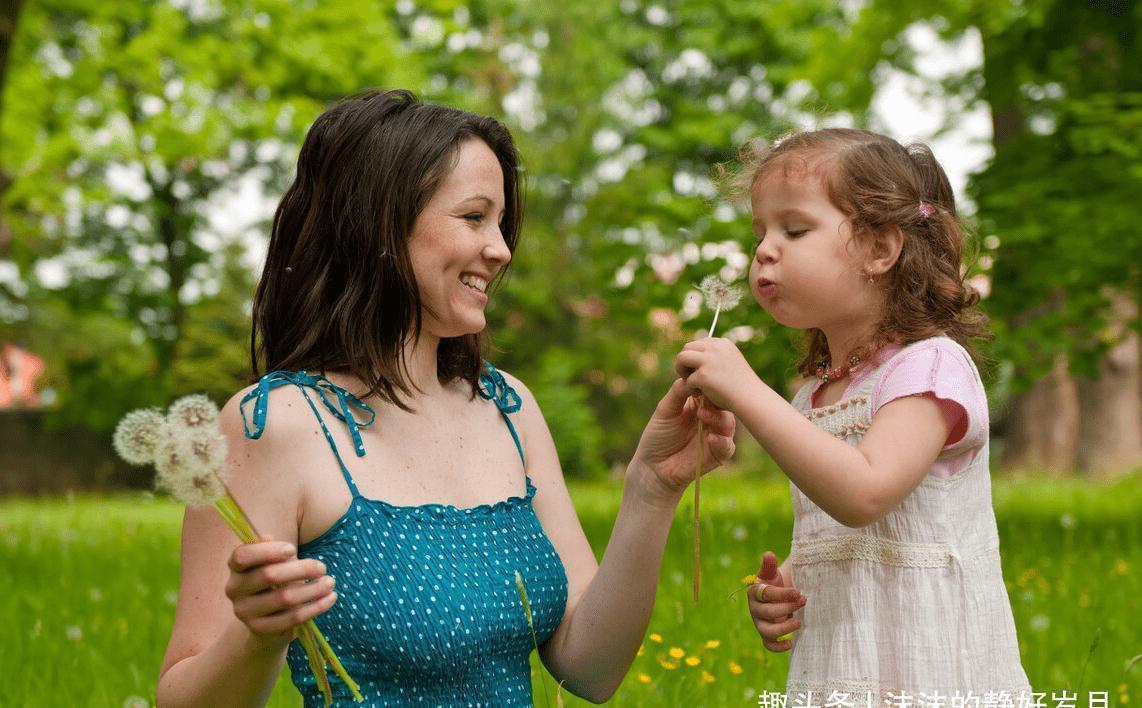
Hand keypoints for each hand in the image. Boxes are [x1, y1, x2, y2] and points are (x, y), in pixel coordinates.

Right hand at [224, 534, 337, 648]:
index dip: (267, 551)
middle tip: (322, 567)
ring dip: (313, 589)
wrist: (271, 618)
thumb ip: (271, 550)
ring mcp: (245, 612)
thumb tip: (267, 537)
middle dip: (301, 569)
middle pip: (268, 575)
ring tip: (330, 582)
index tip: (293, 548)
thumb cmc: (276, 581)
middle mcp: (234, 590)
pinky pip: (293, 617)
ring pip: (284, 598)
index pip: (242, 556)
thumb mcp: (273, 562)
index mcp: (236, 568)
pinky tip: (330, 598)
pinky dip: (316, 607)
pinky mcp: (261, 630)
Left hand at [629, 378, 735, 500]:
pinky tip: (711, 438)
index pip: (712, 391)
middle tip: (707, 397)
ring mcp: (716, 436)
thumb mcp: (665, 409)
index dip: (711, 384)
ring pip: (729, 423)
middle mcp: (710, 419)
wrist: (653, 466)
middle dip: (718, 400)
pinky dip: (722, 441)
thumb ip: (679, 392)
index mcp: (699, 405)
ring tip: (702, 416)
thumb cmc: (658, 436)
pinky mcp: (717, 454)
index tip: (705, 379)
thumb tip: (692, 377)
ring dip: (718, 418)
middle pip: (725, 405)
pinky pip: (727, 446)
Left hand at [674, 337, 760, 410]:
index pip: (700, 344)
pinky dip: (691, 389)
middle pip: (688, 347)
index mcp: (723, 344)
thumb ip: (716, 358)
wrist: (751, 399)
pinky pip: (687, 380)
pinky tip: (701, 395)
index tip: (700, 370)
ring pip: (681, 358)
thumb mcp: (730, 365)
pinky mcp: (703, 375)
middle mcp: (715, 348)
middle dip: (685, 363)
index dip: (696, 358)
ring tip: (692, 384)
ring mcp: (709, 361)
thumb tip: (696, 357)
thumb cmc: (742, 386)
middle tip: (691, 377)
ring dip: (681, 371)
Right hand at [748, 551, 804, 652]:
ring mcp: (760, 623)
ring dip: (783, 628)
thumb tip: (768, 554)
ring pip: (766, 631)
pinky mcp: (766, 635)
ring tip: (799, 623)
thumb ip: (769, 565)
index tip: (798, 592)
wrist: (780, 596)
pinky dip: (778, 647)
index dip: (782, 594)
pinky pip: (768, 645)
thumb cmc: (777, 583)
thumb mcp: (773, 573)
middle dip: (787, 607)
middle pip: (767, 612)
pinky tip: (791, 642)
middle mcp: (755, 609)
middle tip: (804, 601)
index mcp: (755, 592)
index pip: (766, 594)